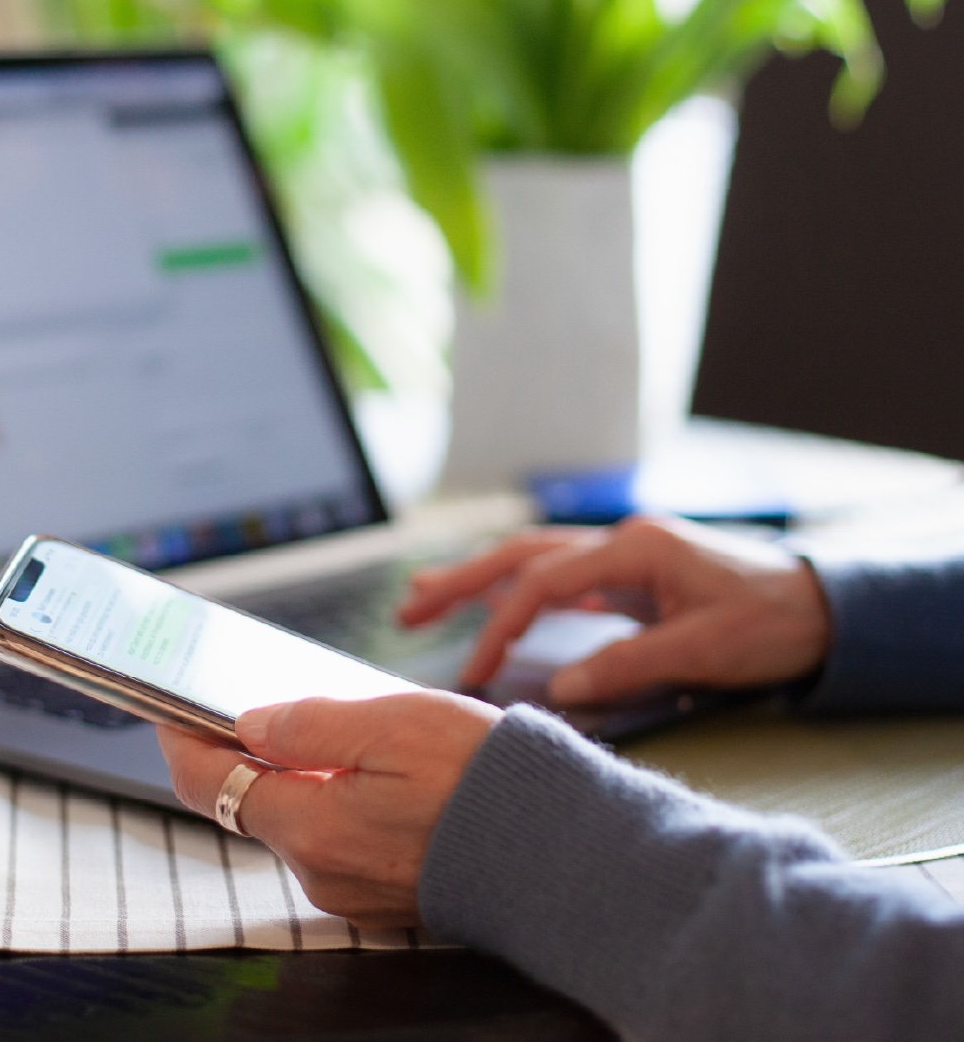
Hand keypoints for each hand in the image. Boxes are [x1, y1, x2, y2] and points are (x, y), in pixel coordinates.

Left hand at [157, 691, 499, 926]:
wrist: (560, 851)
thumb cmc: (483, 782)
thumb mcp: (392, 724)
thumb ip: (310, 725)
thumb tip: (250, 722)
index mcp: (312, 828)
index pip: (211, 785)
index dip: (181, 741)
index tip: (166, 708)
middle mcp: (320, 870)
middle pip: (251, 801)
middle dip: (243, 750)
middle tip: (249, 698)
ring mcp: (351, 889)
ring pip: (297, 817)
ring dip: (295, 772)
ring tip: (322, 721)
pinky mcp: (383, 892)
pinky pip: (336, 836)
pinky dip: (332, 797)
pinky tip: (365, 764)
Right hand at [398, 516, 831, 706]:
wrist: (820, 606)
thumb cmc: (769, 623)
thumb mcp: (703, 649)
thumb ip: (627, 664)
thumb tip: (557, 688)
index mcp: (633, 548)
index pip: (542, 582)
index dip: (500, 626)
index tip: (471, 672)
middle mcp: (618, 541)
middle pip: (521, 553)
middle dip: (461, 580)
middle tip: (407, 608)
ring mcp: (622, 553)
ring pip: (533, 559)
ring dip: (479, 579)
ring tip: (425, 597)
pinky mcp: (630, 573)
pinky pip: (558, 576)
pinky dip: (519, 591)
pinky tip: (496, 608)